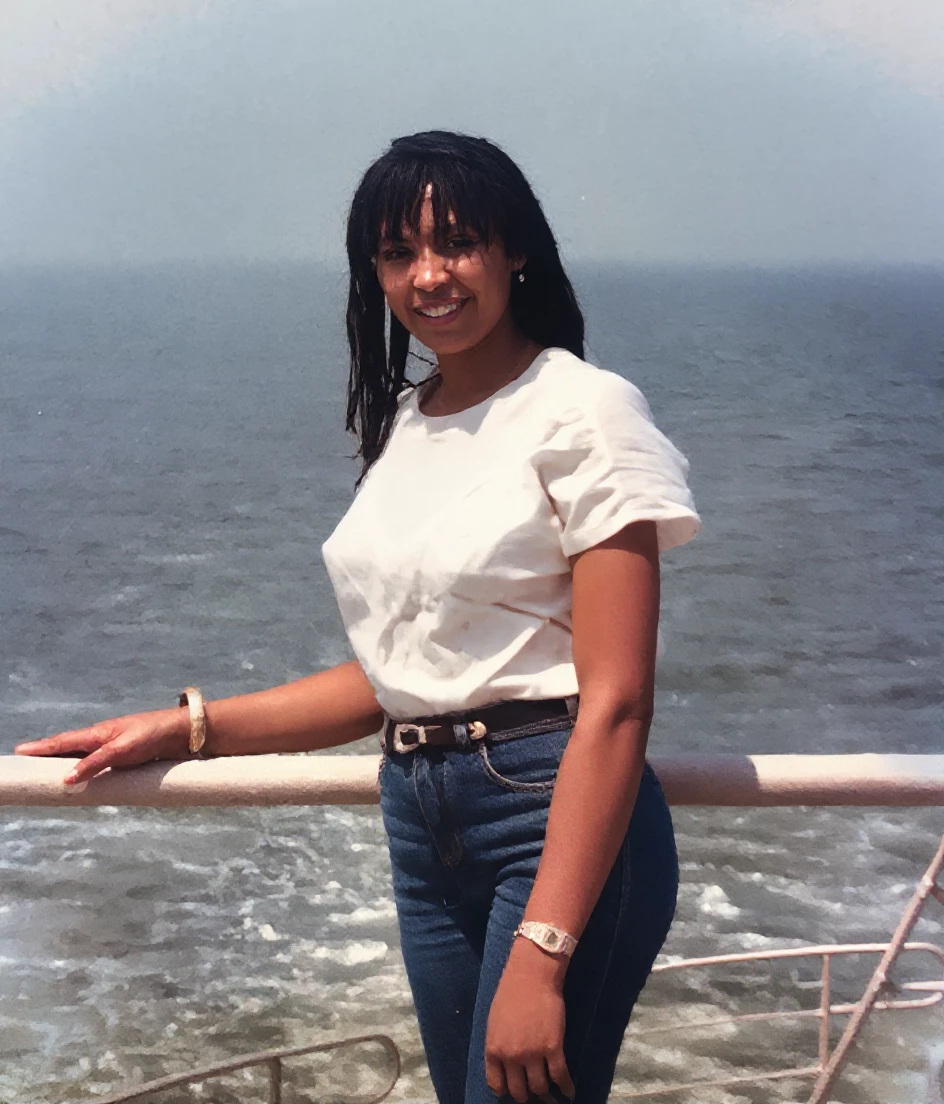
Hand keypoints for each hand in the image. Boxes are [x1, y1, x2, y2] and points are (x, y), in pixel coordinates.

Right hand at [14, 707, 191, 784]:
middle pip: (68, 748)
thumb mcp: (122, 750)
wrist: (180, 732)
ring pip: (81, 756)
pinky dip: (83, 769)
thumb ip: (95, 763)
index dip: (41, 747)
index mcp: (97, 733)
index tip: (19, 751)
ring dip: (64, 762)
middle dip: (47, 754)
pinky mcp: (124, 757)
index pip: (62, 742)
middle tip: (26, 762)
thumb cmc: (151, 735)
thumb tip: (65, 778)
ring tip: (46, 772)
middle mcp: (101, 739)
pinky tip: (81, 776)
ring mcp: (112, 747)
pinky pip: (96, 764)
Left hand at [485, 938, 574, 1102]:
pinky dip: (566, 1088)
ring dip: (545, 1094)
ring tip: (550, 1095)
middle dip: (526, 1095)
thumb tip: (503, 1065)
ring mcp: (533, 1053)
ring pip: (540, 1087)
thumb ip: (498, 1046)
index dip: (506, 1092)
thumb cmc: (510, 993)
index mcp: (493, 1049)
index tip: (512, 1092)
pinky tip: (569, 1092)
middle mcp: (511, 1056)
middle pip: (519, 1091)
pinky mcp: (553, 1047)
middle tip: (533, 1093)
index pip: (496, 1085)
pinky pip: (560, 1076)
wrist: (531, 975)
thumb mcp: (494, 1022)